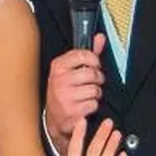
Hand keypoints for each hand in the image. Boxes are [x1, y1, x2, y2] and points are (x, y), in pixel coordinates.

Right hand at [43, 35, 105, 155]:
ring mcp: (64, 96)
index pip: (83, 54)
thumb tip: (100, 38)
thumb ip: (88, 53)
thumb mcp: (71, 69)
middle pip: (92, 73)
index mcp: (58, 66)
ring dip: (96, 94)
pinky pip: (93, 104)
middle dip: (98, 79)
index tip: (95, 65)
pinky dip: (93, 106)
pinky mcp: (71, 111)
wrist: (54, 118)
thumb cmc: (64, 91)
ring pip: (95, 90)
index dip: (94, 60)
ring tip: (88, 95)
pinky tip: (84, 105)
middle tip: (93, 83)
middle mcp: (59, 80)